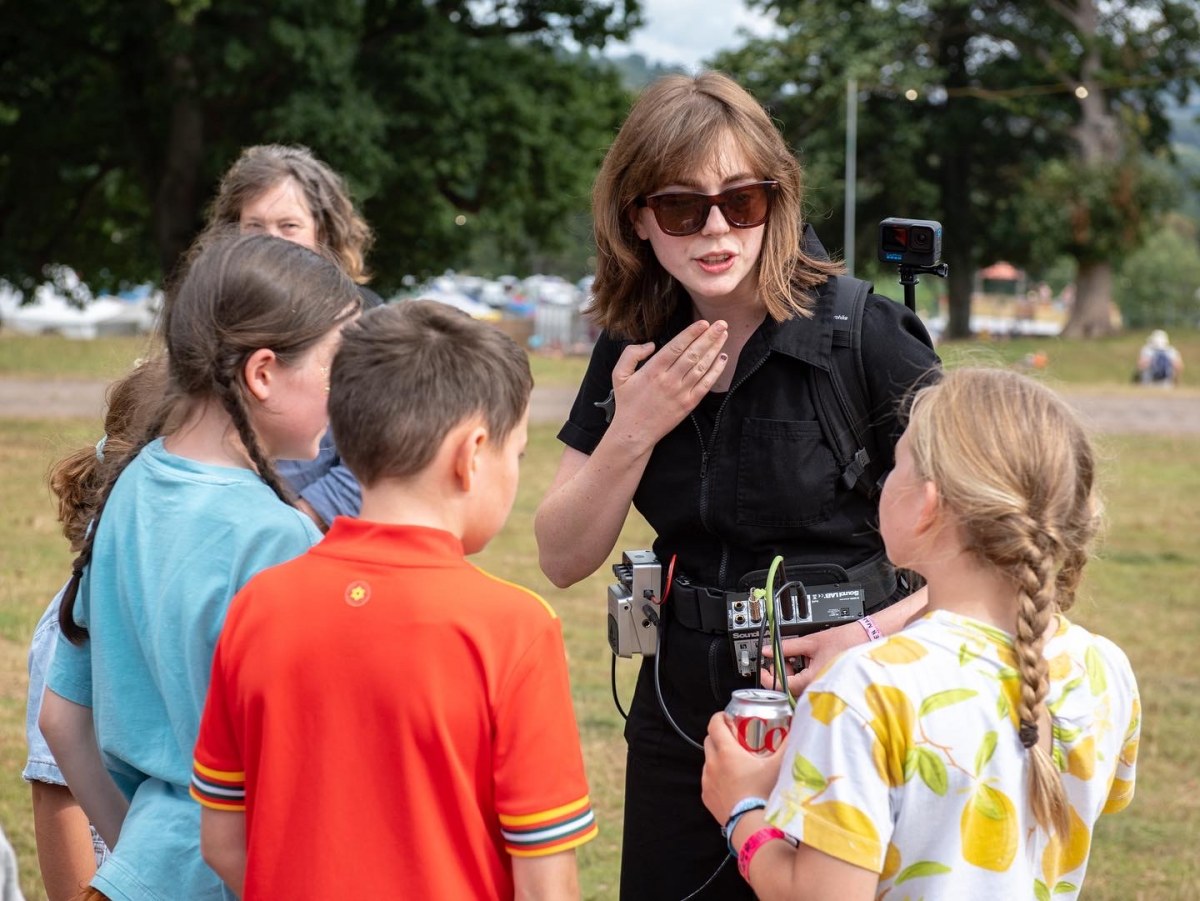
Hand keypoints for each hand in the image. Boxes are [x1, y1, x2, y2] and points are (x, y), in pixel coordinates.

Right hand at [608, 319, 728, 450]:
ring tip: (724, 335)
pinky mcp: (688, 404)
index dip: (691, 333)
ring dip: (714, 349)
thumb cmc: (627, 402)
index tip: (703, 322)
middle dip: (709, 337)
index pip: (676, 347)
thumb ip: (630, 354)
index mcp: (652, 370)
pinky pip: (706, 385)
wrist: (634, 433)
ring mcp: (680, 393)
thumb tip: (650, 345)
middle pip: (693, 354)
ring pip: (701, 367)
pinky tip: (723, 358)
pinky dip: (716, 371)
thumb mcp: (619, 375)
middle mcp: (668, 380)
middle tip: (722, 323)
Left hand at [701, 712, 783, 825]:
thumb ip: (789, 746)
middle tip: (735, 738)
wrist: (751, 827)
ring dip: (718, 758)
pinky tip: (732, 783)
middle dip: (720, 735)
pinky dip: (717, 777)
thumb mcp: (779, 766)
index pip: (714, 724)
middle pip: (709, 740)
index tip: (728, 717)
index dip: (720, 717)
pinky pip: (709, 780)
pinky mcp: (707, 798)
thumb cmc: (764, 793)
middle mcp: (712, 764)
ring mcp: (707, 781)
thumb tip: (799, 729)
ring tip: (736, 763)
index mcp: (726, 752)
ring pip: (708, 761)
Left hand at [760, 621, 868, 693]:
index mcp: (812, 681)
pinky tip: (805, 663)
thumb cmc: (847, 641)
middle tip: (779, 659)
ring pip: (799, 689)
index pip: (782, 686)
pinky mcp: (828, 687)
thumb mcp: (811, 641)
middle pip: (789, 690)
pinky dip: (802, 676)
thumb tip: (768, 650)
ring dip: (792, 675)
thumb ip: (787, 647)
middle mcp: (818, 691)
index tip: (763, 669)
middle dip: (780, 674)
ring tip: (795, 658)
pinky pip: (810, 687)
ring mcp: (824, 690)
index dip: (768, 678)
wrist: (868, 639)